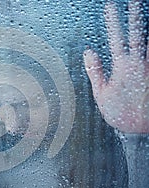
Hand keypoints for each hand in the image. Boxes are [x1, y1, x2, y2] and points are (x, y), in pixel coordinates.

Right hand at [84, 0, 148, 132]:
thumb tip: (88, 52)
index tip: (111, 6)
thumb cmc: (122, 114)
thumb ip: (95, 70)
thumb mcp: (101, 93)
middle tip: (135, 1)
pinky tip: (147, 42)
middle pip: (139, 33)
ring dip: (146, 29)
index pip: (116, 37)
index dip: (113, 20)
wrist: (142, 129)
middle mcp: (141, 64)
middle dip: (136, 15)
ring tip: (144, 17)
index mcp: (123, 67)